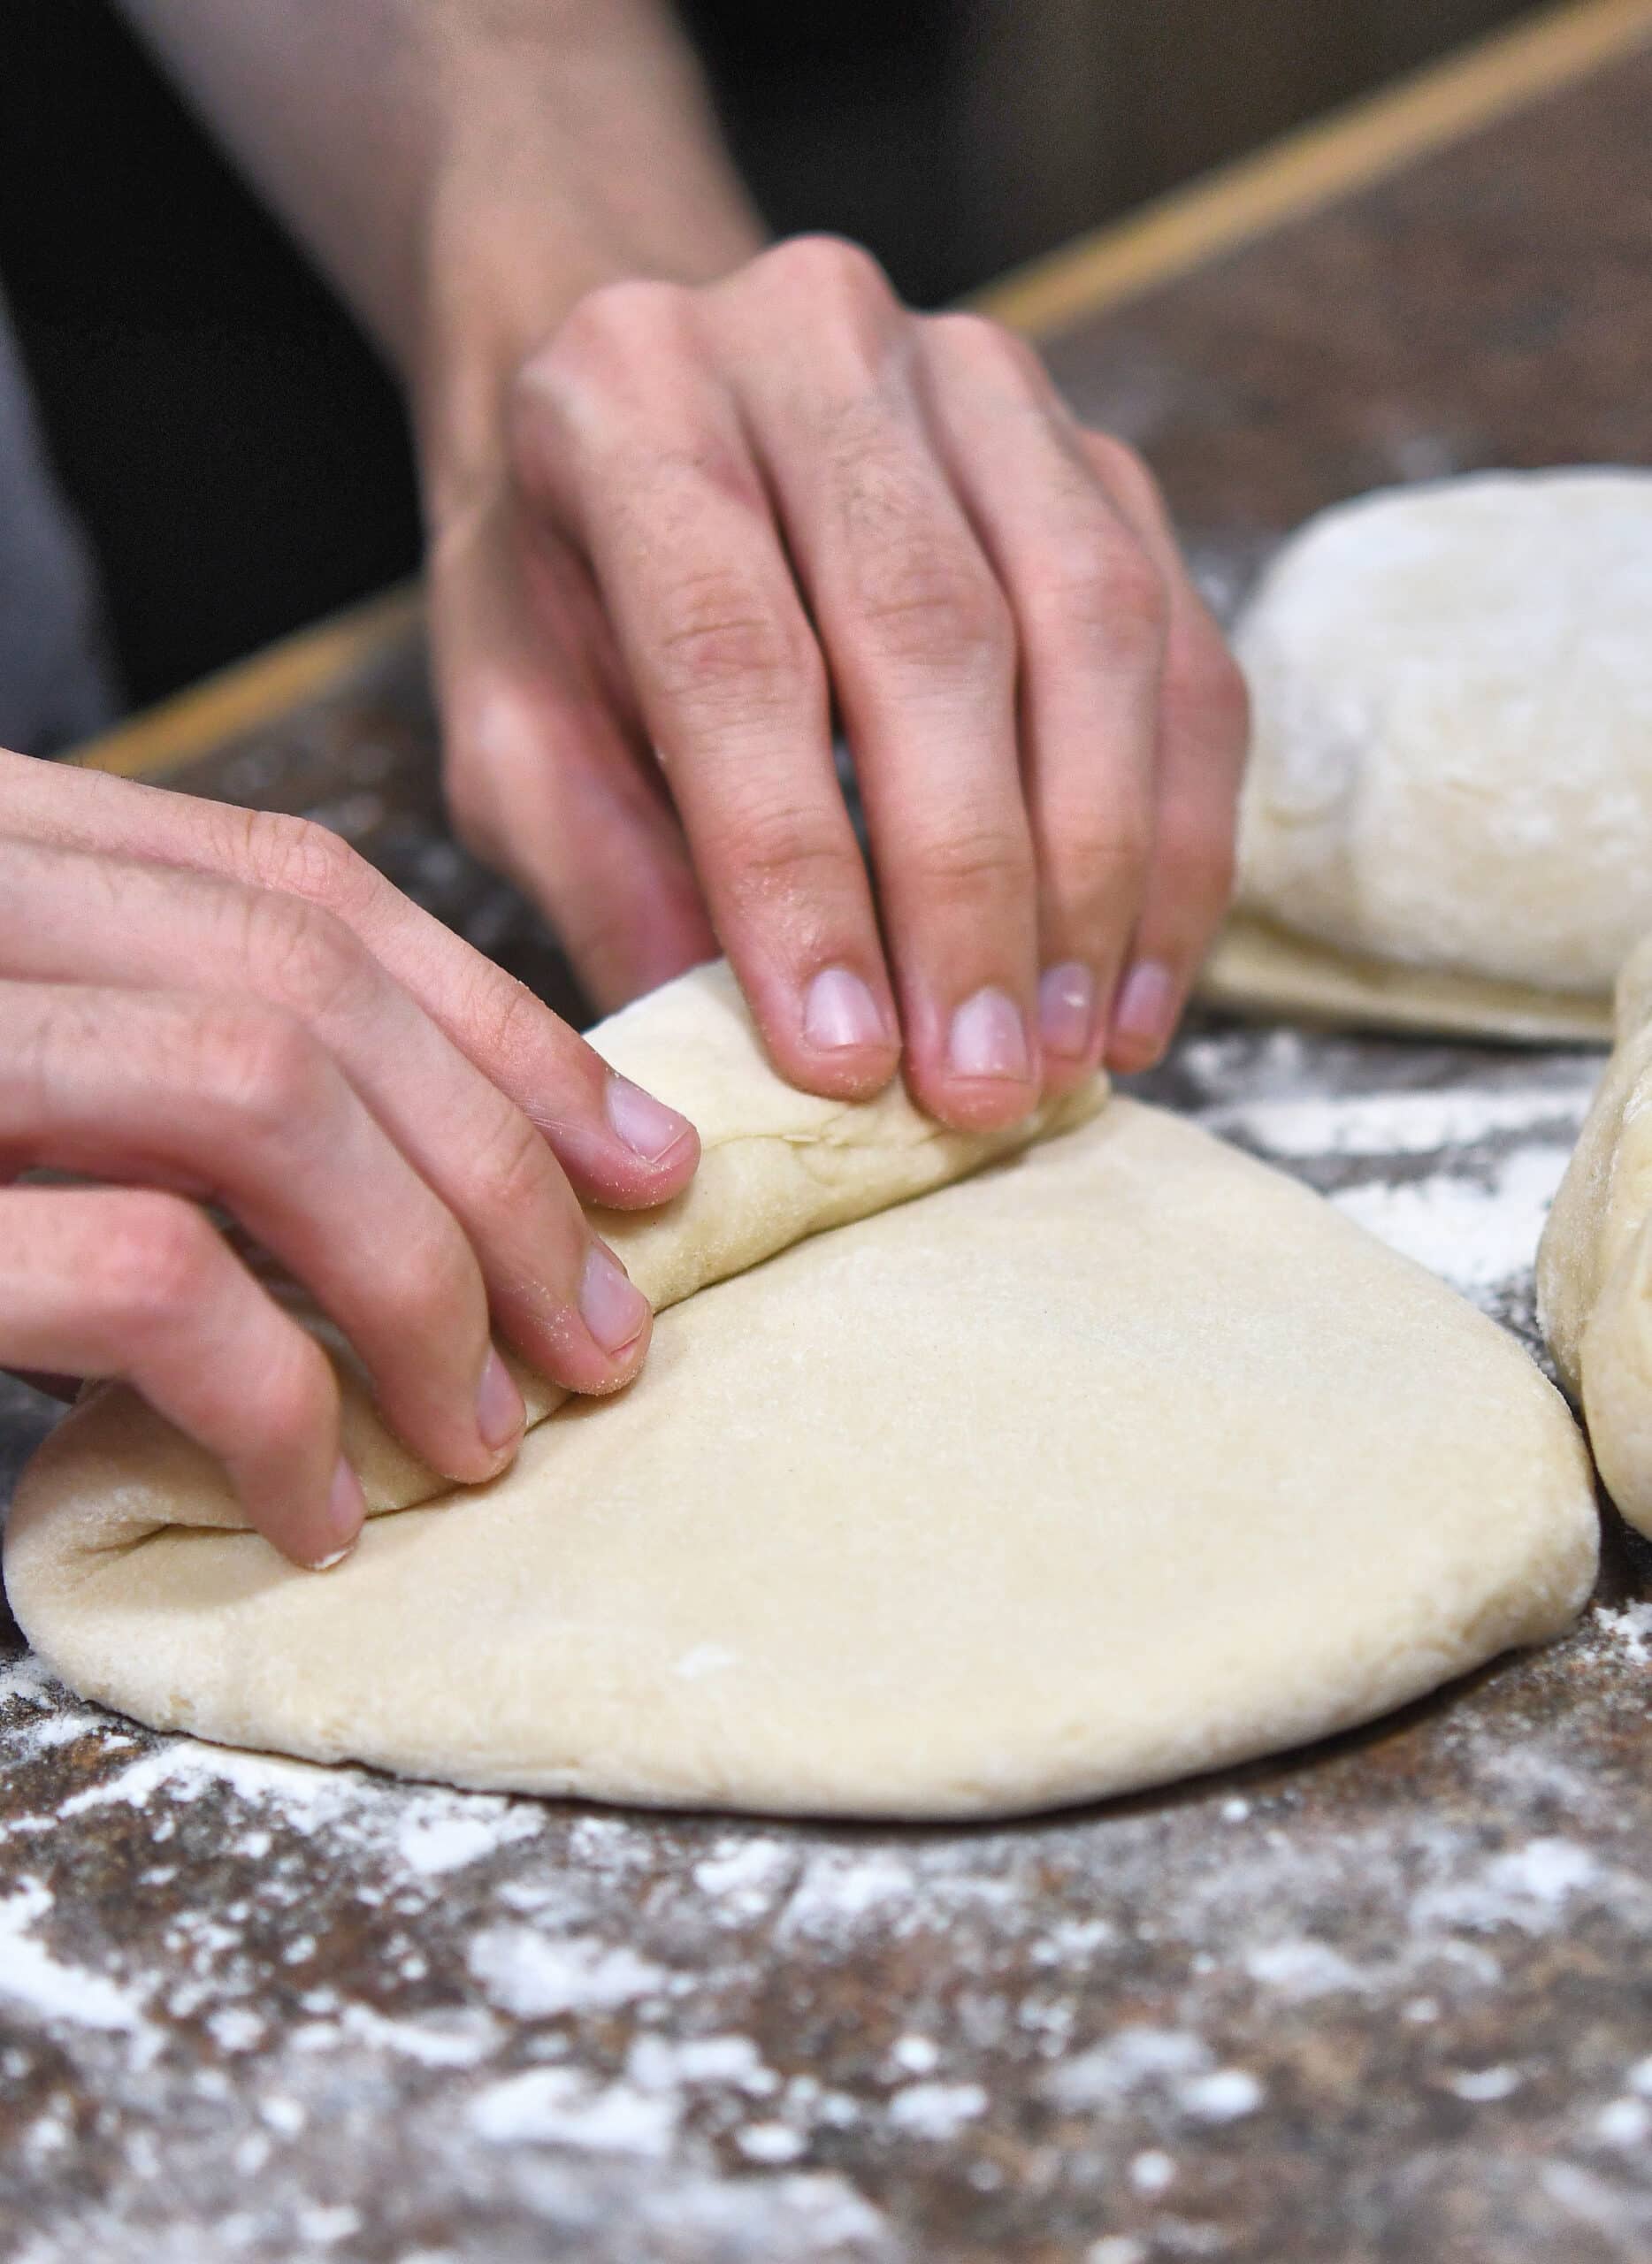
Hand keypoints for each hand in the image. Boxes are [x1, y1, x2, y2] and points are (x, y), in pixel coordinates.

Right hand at [0, 753, 698, 1567]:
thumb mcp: (7, 1071)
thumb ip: (143, 1063)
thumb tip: (399, 1172)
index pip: (296, 887)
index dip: (499, 1028)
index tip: (638, 1157)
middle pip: (315, 985)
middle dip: (505, 1172)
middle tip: (605, 1333)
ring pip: (270, 1095)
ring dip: (424, 1287)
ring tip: (486, 1433)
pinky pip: (159, 1280)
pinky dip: (281, 1406)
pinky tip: (317, 1506)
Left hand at [429, 235, 1248, 1131]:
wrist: (647, 394)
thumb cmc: (559, 586)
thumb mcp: (512, 727)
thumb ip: (604, 872)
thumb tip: (741, 1069)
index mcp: (630, 400)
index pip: (734, 647)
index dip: (796, 870)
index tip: (842, 1056)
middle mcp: (816, 344)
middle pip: (933, 630)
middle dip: (970, 890)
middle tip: (980, 1083)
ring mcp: (981, 382)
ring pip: (1092, 623)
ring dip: (1097, 870)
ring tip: (1071, 1051)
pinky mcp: (1095, 452)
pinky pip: (1180, 646)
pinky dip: (1175, 831)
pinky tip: (1135, 980)